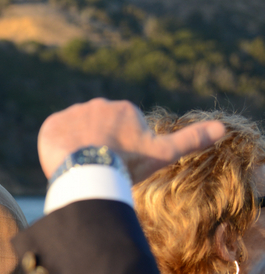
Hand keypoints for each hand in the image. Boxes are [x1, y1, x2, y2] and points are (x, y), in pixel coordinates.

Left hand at [38, 98, 225, 182]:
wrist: (90, 168)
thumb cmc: (128, 162)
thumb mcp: (163, 152)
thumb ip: (190, 139)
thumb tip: (223, 127)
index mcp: (125, 109)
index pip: (122, 135)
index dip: (123, 154)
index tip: (122, 164)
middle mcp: (98, 105)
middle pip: (100, 134)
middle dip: (102, 150)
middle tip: (103, 168)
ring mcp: (73, 113)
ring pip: (77, 135)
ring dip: (79, 150)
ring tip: (84, 168)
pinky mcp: (51, 124)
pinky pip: (54, 136)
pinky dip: (58, 150)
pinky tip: (66, 162)